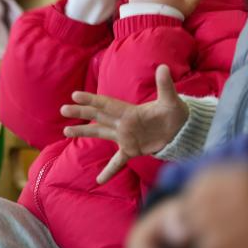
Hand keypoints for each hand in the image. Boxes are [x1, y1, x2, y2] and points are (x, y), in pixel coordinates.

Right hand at [62, 64, 189, 182]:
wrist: (184, 129)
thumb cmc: (177, 112)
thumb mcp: (171, 99)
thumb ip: (165, 85)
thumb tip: (163, 67)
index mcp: (130, 112)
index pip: (106, 105)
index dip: (91, 100)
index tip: (75, 95)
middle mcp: (124, 123)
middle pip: (98, 117)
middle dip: (81, 113)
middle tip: (63, 109)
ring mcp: (126, 137)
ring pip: (101, 133)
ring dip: (84, 131)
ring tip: (66, 130)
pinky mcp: (133, 150)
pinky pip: (118, 161)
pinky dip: (109, 170)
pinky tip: (99, 180)